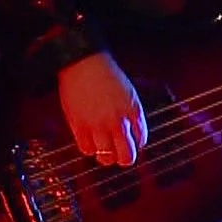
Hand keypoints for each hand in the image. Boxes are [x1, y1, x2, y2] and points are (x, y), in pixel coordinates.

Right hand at [58, 52, 147, 166]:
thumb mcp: (128, 92)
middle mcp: (117, 122)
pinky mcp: (80, 126)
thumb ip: (132, 113)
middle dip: (126, 158)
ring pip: (107, 158)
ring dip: (107, 156)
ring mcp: (98, 126)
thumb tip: (133, 132)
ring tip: (105, 151)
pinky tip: (91, 142)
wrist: (83, 63)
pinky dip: (90, 149)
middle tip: (121, 155)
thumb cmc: (105, 73)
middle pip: (127, 156)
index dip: (137, 143)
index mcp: (133, 111)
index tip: (132, 143)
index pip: (142, 139)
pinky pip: (87, 149)